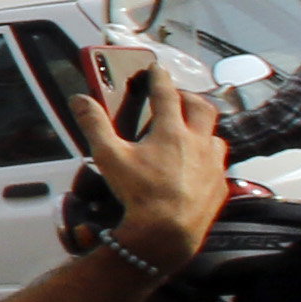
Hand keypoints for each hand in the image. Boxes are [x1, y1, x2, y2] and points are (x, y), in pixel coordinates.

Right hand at [66, 63, 231, 269]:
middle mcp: (197, 143)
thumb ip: (94, 125)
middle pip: (201, 107)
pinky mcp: (220, 186)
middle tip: (177, 97)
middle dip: (188, 97)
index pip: (166, 94)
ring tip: (190, 131)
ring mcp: (213, 165)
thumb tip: (80, 100)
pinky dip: (207, 158)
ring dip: (202, 128)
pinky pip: (219, 164)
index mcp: (171, 131)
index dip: (159, 78)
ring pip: (214, 135)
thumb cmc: (139, 194)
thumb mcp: (109, 157)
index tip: (156, 68)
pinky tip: (196, 166)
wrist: (167, 233)